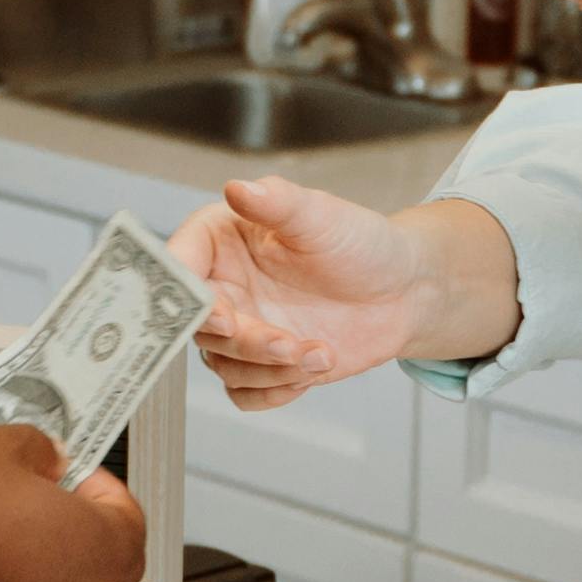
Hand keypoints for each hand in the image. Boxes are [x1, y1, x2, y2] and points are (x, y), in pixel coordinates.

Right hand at [166, 182, 518, 402]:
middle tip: (285, 341)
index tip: (220, 315)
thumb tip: (238, 188)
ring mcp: (241, 328)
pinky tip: (310, 370)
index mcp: (219, 241)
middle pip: (199, 327)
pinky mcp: (263, 364)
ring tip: (320, 353)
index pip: (178, 267)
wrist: (403, 289)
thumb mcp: (321, 215)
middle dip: (244, 341)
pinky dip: (272, 392)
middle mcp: (222, 286)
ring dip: (268, 369)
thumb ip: (277, 203)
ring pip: (223, 365)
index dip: (188, 297)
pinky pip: (244, 393)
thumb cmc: (360, 243)